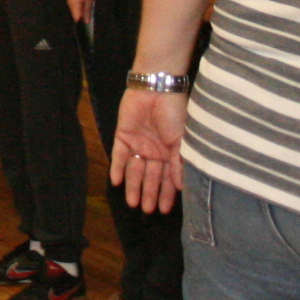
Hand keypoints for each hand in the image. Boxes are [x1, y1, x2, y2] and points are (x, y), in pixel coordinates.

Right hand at [66, 0, 95, 25]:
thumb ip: (87, 11)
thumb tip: (87, 22)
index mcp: (73, 5)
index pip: (76, 18)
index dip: (81, 24)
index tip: (87, 30)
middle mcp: (70, 3)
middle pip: (76, 15)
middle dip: (82, 19)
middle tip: (90, 25)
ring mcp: (71, 0)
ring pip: (77, 11)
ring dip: (82, 14)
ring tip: (89, 19)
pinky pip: (77, 6)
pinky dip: (82, 9)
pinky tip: (87, 10)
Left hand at [110, 88, 190, 211]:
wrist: (156, 88)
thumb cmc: (175, 113)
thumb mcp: (182, 140)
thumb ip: (179, 163)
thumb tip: (182, 187)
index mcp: (170, 152)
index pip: (168, 178)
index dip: (166, 194)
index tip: (165, 210)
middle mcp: (154, 150)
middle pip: (150, 176)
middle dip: (149, 193)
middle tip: (147, 211)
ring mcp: (138, 143)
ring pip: (135, 170)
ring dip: (133, 186)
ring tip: (133, 203)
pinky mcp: (123, 135)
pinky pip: (119, 155)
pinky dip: (117, 168)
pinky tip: (116, 183)